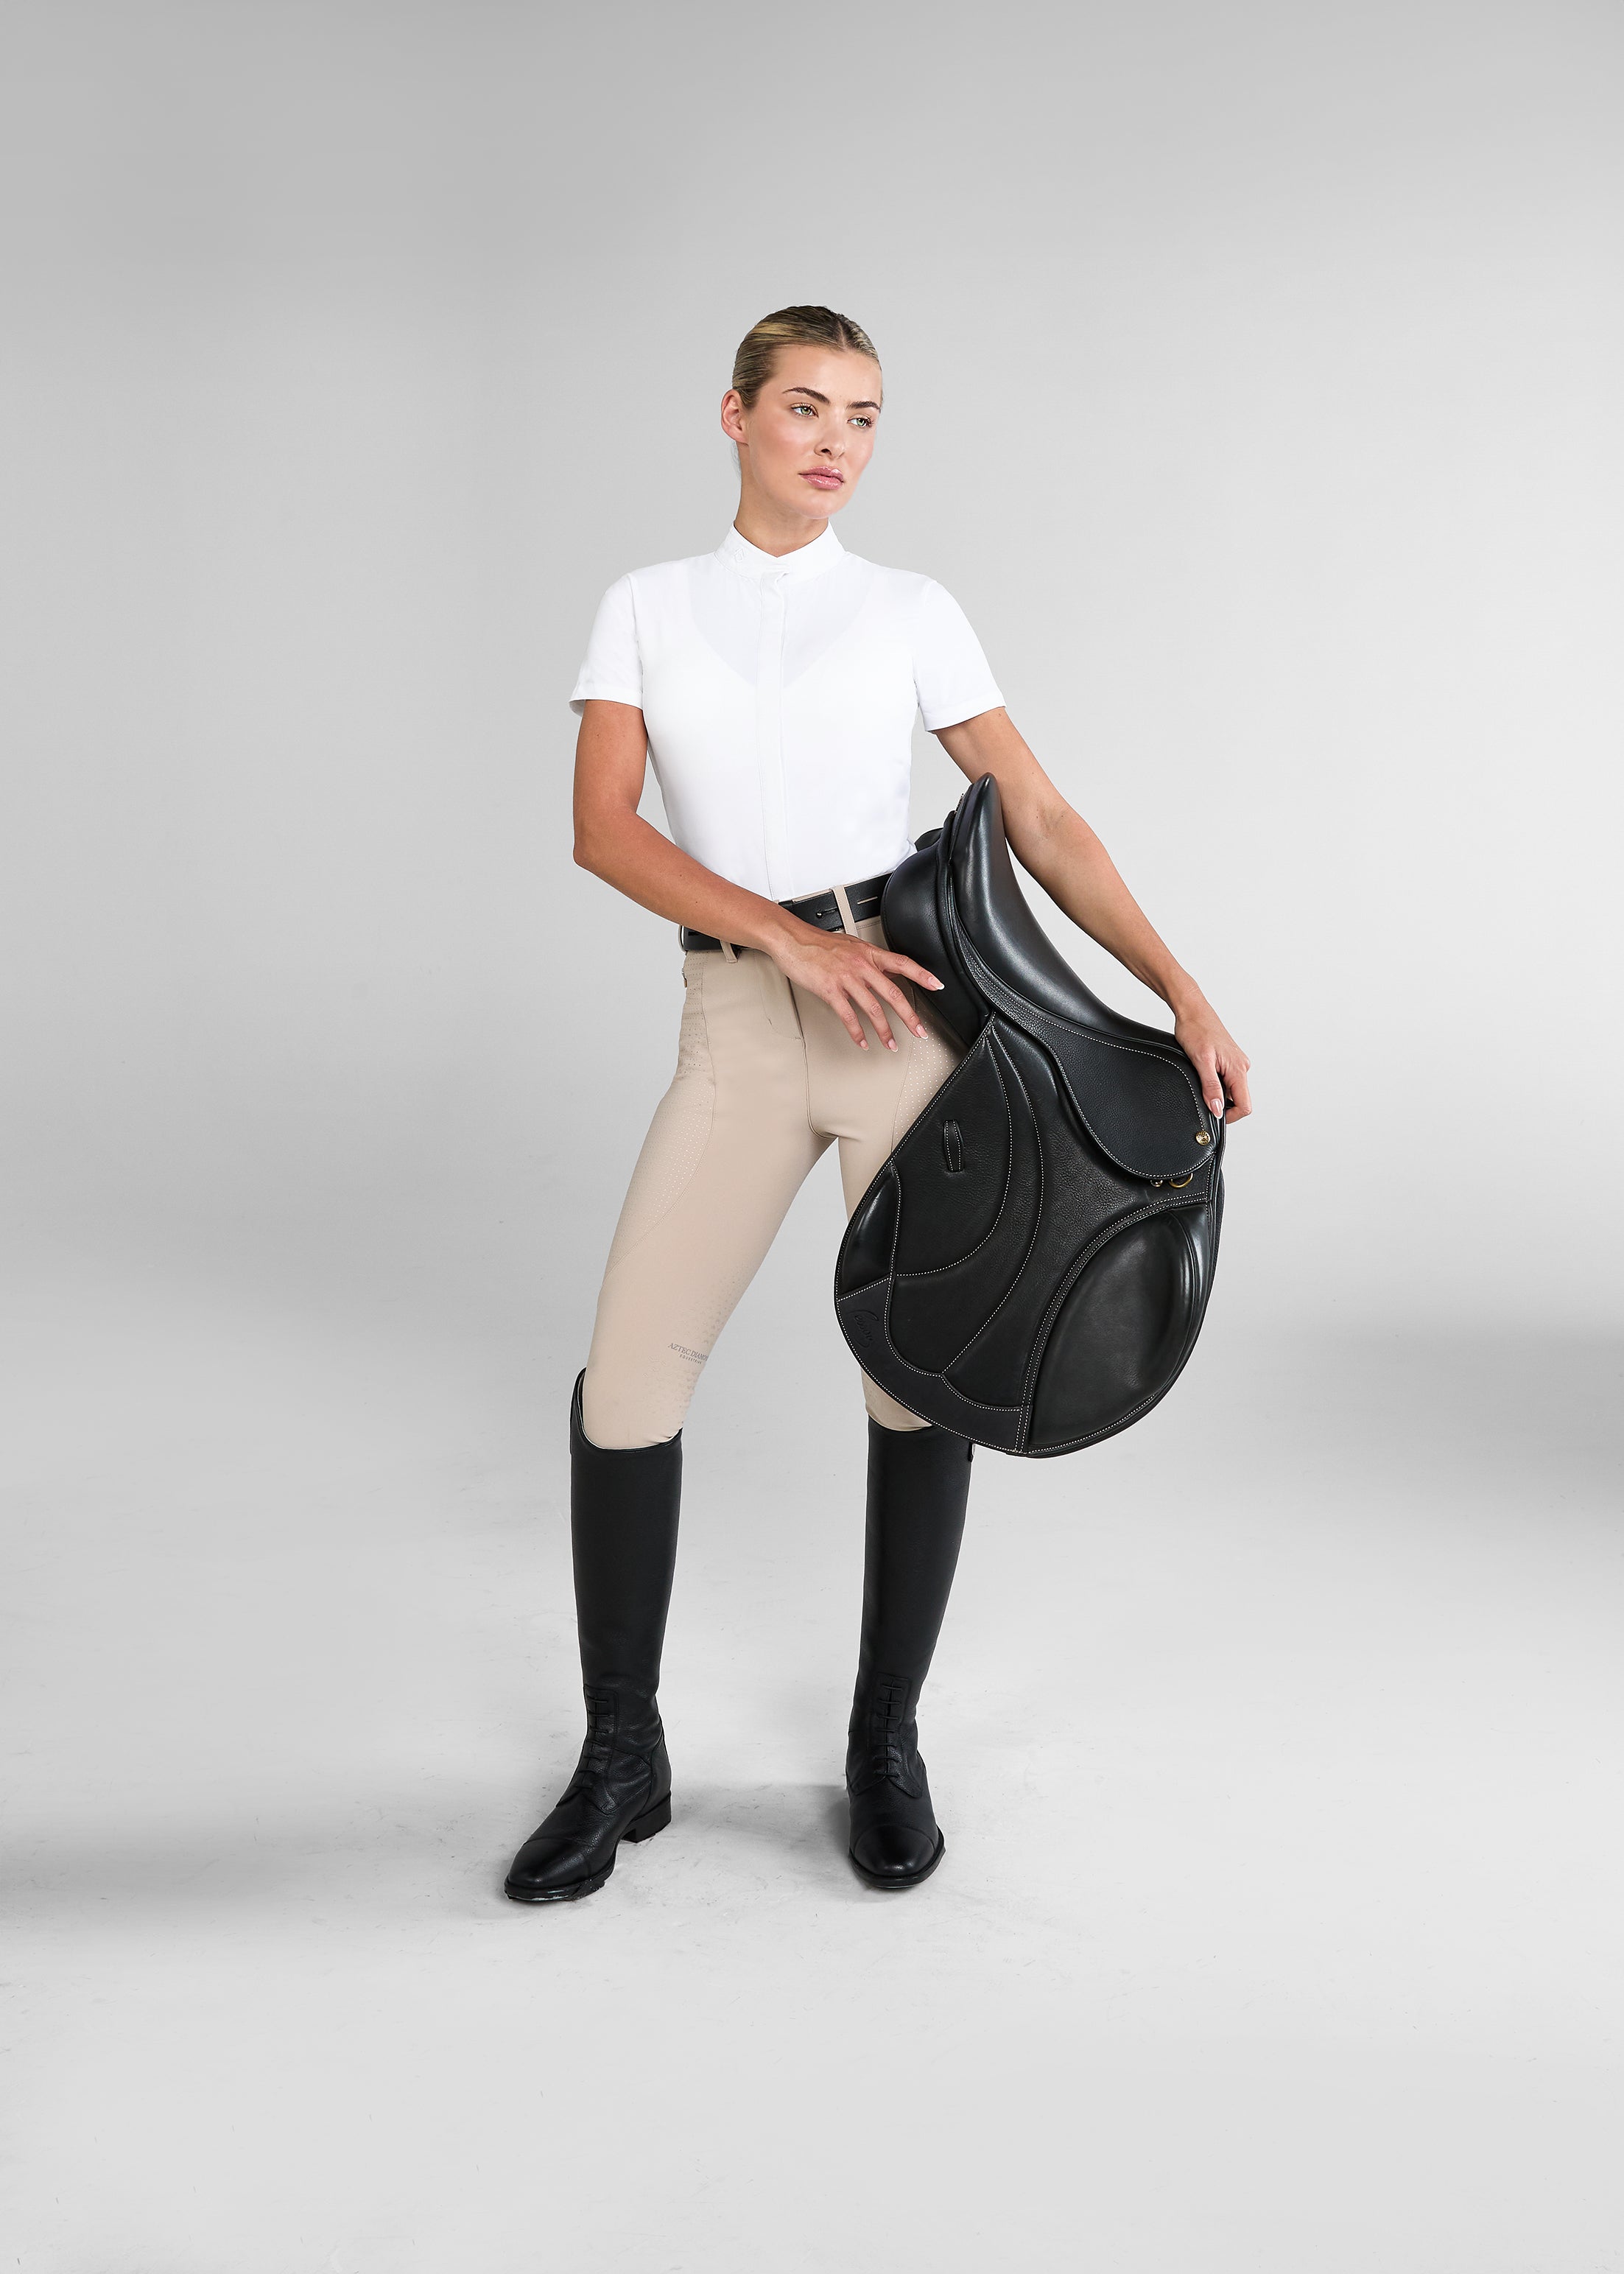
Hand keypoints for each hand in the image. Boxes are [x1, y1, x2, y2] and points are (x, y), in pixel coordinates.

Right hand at [772, 925, 944, 1050]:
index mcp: (868, 953)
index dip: (921, 975)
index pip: (902, 963)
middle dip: (909, 1016)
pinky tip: (862, 1042)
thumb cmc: (817, 943)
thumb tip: (880, 970)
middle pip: (893, 993)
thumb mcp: (849, 945)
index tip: (937, 985)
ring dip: (885, 1031)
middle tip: (919, 1031)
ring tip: (891, 1044)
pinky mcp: (830, 990)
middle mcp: (861, 965)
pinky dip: (857, 1032)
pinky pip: (848, 1016)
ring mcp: (846, 978)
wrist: (792, 940)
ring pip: (873, 1009)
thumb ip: (867, 959)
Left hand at [1173, 999, 1251, 1122]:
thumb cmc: (1196, 1030)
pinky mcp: (1229, 1060)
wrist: (1192, 1011)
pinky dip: (1215, 1082)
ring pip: (1231, 1090)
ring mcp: (1236, 1063)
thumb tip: (1217, 1109)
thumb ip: (1211, 1087)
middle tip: (1202, 1094)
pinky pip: (1226, 1079)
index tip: (1212, 1114)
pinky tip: (1203, 1071)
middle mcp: (1241, 1067)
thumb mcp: (1201, 1062)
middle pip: (1238, 1099)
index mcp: (1238, 1069)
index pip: (1244, 1105)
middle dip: (1221, 1103)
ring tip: (1200, 1077)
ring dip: (1216, 1091)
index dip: (1229, 1115)